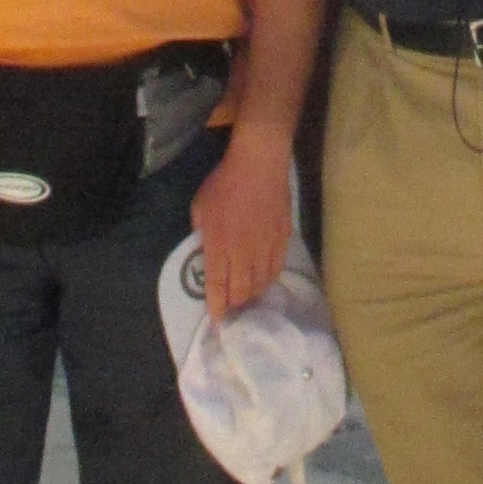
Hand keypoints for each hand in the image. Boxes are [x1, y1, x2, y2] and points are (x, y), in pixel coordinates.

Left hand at [189, 134, 290, 321]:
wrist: (258, 164)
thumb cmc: (224, 183)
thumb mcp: (200, 206)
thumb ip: (201, 233)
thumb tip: (204, 250)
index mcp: (219, 244)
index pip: (218, 285)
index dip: (217, 306)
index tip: (217, 319)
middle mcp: (243, 252)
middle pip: (241, 291)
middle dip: (235, 304)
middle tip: (231, 307)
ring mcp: (265, 247)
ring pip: (260, 283)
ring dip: (252, 294)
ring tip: (247, 296)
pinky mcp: (282, 240)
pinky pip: (276, 269)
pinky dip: (268, 280)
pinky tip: (263, 280)